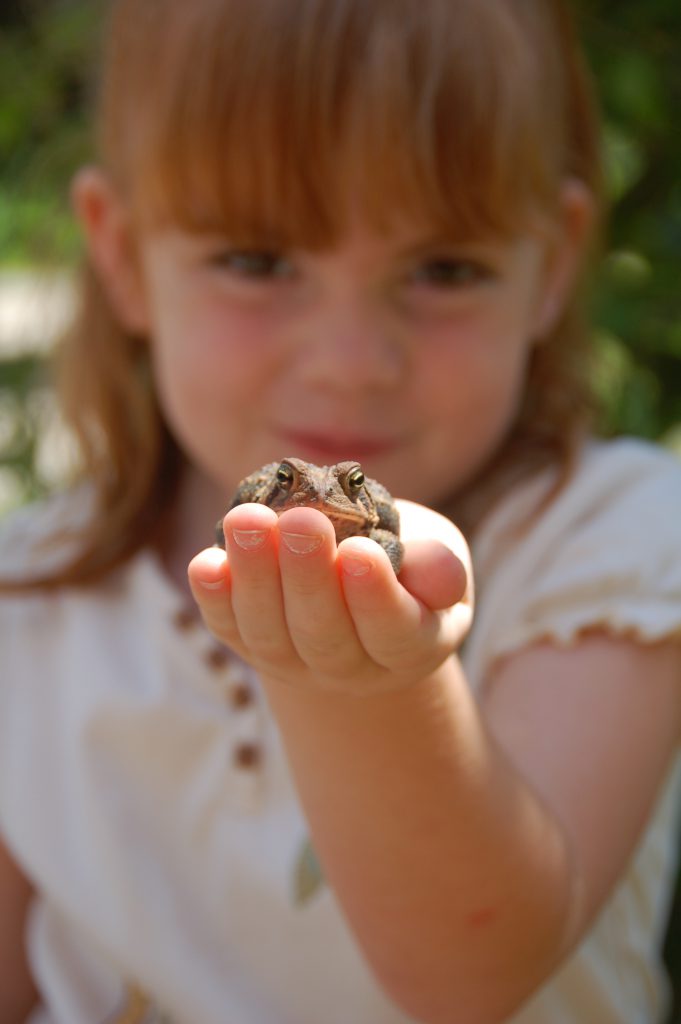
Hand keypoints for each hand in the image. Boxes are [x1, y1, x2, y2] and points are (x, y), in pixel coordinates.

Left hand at [188, 499, 472, 694]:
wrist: (356, 586)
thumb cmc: (407, 563)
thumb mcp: (438, 558)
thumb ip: (439, 565)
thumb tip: (438, 571)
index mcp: (409, 647)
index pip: (393, 631)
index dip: (375, 596)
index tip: (359, 551)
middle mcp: (350, 667)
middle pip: (324, 635)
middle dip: (307, 577)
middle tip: (299, 520)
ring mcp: (294, 661)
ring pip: (269, 633)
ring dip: (253, 577)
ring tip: (246, 520)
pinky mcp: (249, 643)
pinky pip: (227, 628)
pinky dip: (212, 598)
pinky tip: (204, 563)